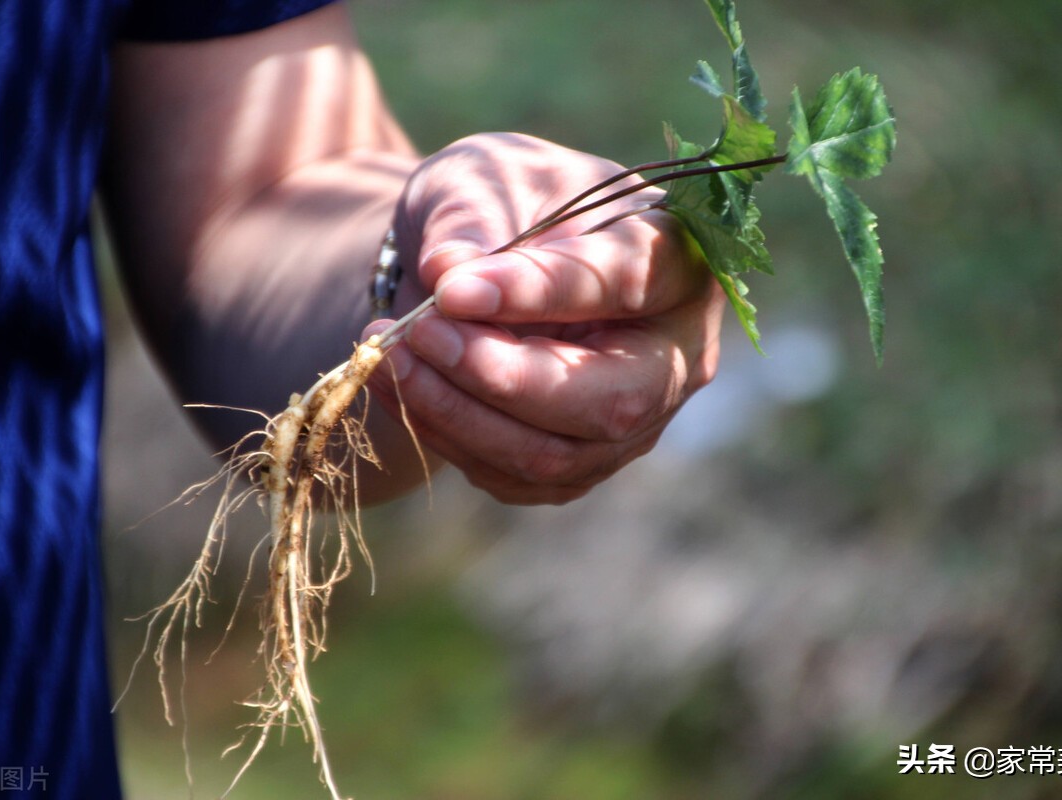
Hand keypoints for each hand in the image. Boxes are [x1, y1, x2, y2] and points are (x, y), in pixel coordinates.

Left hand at [364, 133, 724, 504]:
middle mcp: (675, 353)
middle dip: (501, 378)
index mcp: (675, 256)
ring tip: (386, 353)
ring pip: (556, 454)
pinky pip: (516, 478)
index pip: (622, 281)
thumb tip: (448, 275)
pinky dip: (448, 437)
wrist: (481, 263)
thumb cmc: (501, 202)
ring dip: (459, 412)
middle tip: (416, 334)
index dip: (538, 291)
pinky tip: (401, 385)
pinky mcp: (581, 461)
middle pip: (610, 400)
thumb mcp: (481, 177)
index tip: (450, 290)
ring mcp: (636, 421)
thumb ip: (470, 218)